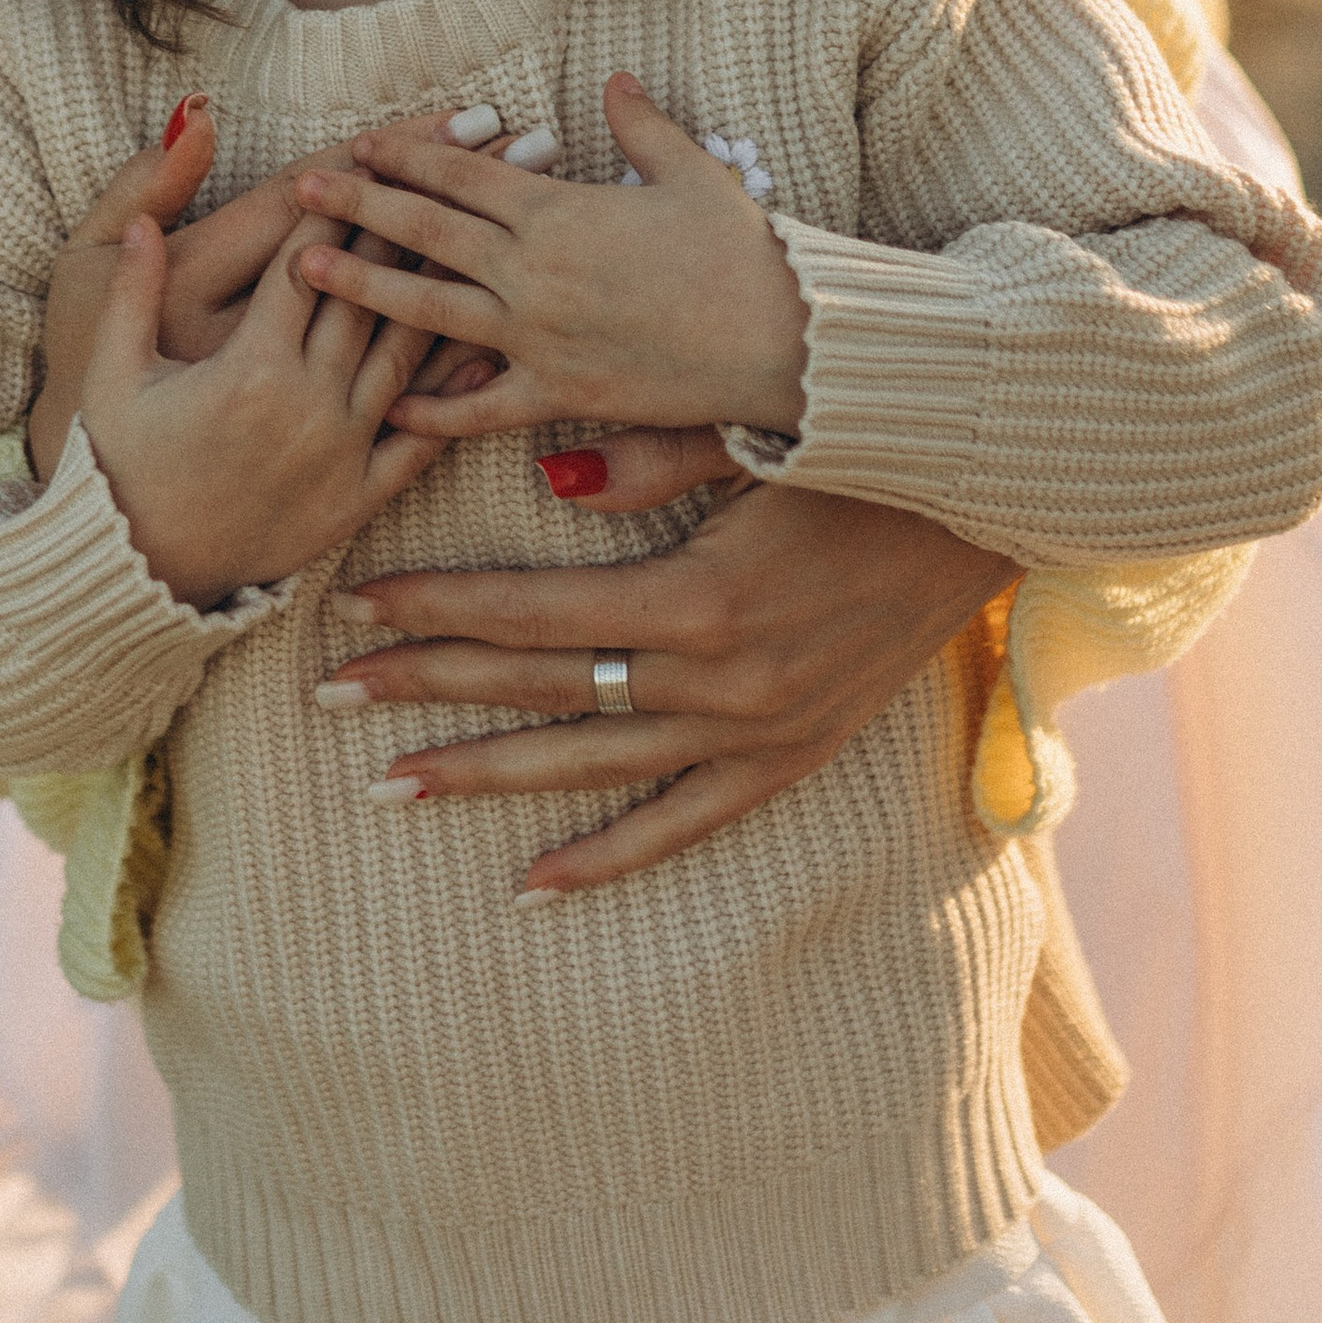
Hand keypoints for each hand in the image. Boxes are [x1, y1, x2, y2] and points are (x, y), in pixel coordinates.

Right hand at [31, 97, 497, 479]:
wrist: (136, 572)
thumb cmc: (115, 464)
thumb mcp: (110, 372)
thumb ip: (131, 290)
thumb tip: (144, 222)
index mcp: (245, 364)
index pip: (305, 256)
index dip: (341, 194)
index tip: (377, 142)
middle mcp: (304, 402)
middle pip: (370, 290)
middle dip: (410, 219)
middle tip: (457, 162)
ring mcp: (339, 450)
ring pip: (407, 351)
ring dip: (445, 285)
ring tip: (482, 232)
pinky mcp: (357, 496)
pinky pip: (422, 435)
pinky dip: (457, 391)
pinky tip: (491, 345)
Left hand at [290, 74, 809, 436]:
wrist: (784, 339)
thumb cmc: (747, 253)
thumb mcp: (695, 172)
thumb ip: (643, 126)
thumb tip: (618, 80)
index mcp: (561, 210)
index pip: (464, 175)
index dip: (408, 155)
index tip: (361, 142)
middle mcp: (535, 270)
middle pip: (427, 232)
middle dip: (358, 205)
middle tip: (299, 186)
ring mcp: (540, 335)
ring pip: (431, 309)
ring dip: (364, 286)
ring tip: (305, 267)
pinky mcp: (560, 393)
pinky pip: (482, 405)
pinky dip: (434, 408)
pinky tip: (389, 406)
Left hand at [320, 467, 1017, 889]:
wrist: (993, 509)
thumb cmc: (867, 450)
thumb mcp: (758, 435)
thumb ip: (651, 456)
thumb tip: (548, 483)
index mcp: (698, 596)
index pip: (531, 612)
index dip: (437, 607)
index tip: (355, 604)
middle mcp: (717, 681)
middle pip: (539, 691)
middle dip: (425, 690)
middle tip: (327, 693)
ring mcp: (754, 731)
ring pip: (591, 768)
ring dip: (485, 776)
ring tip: (387, 785)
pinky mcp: (791, 757)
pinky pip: (685, 824)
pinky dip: (610, 858)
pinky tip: (533, 888)